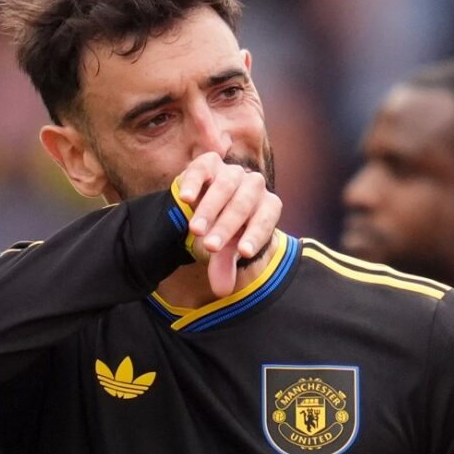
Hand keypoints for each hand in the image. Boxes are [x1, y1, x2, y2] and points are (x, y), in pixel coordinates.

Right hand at [175, 152, 281, 296]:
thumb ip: (224, 267)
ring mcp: (232, 171)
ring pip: (225, 186)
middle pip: (244, 203)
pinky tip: (185, 198)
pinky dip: (195, 182)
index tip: (243, 253)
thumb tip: (222, 291)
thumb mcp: (223, 252)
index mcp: (267, 206)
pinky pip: (204, 168)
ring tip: (195, 231)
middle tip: (209, 247)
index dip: (256, 236)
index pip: (266, 219)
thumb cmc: (221, 233)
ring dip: (209, 209)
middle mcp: (254, 185)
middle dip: (226, 227)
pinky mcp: (209, 162)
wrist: (203, 210)